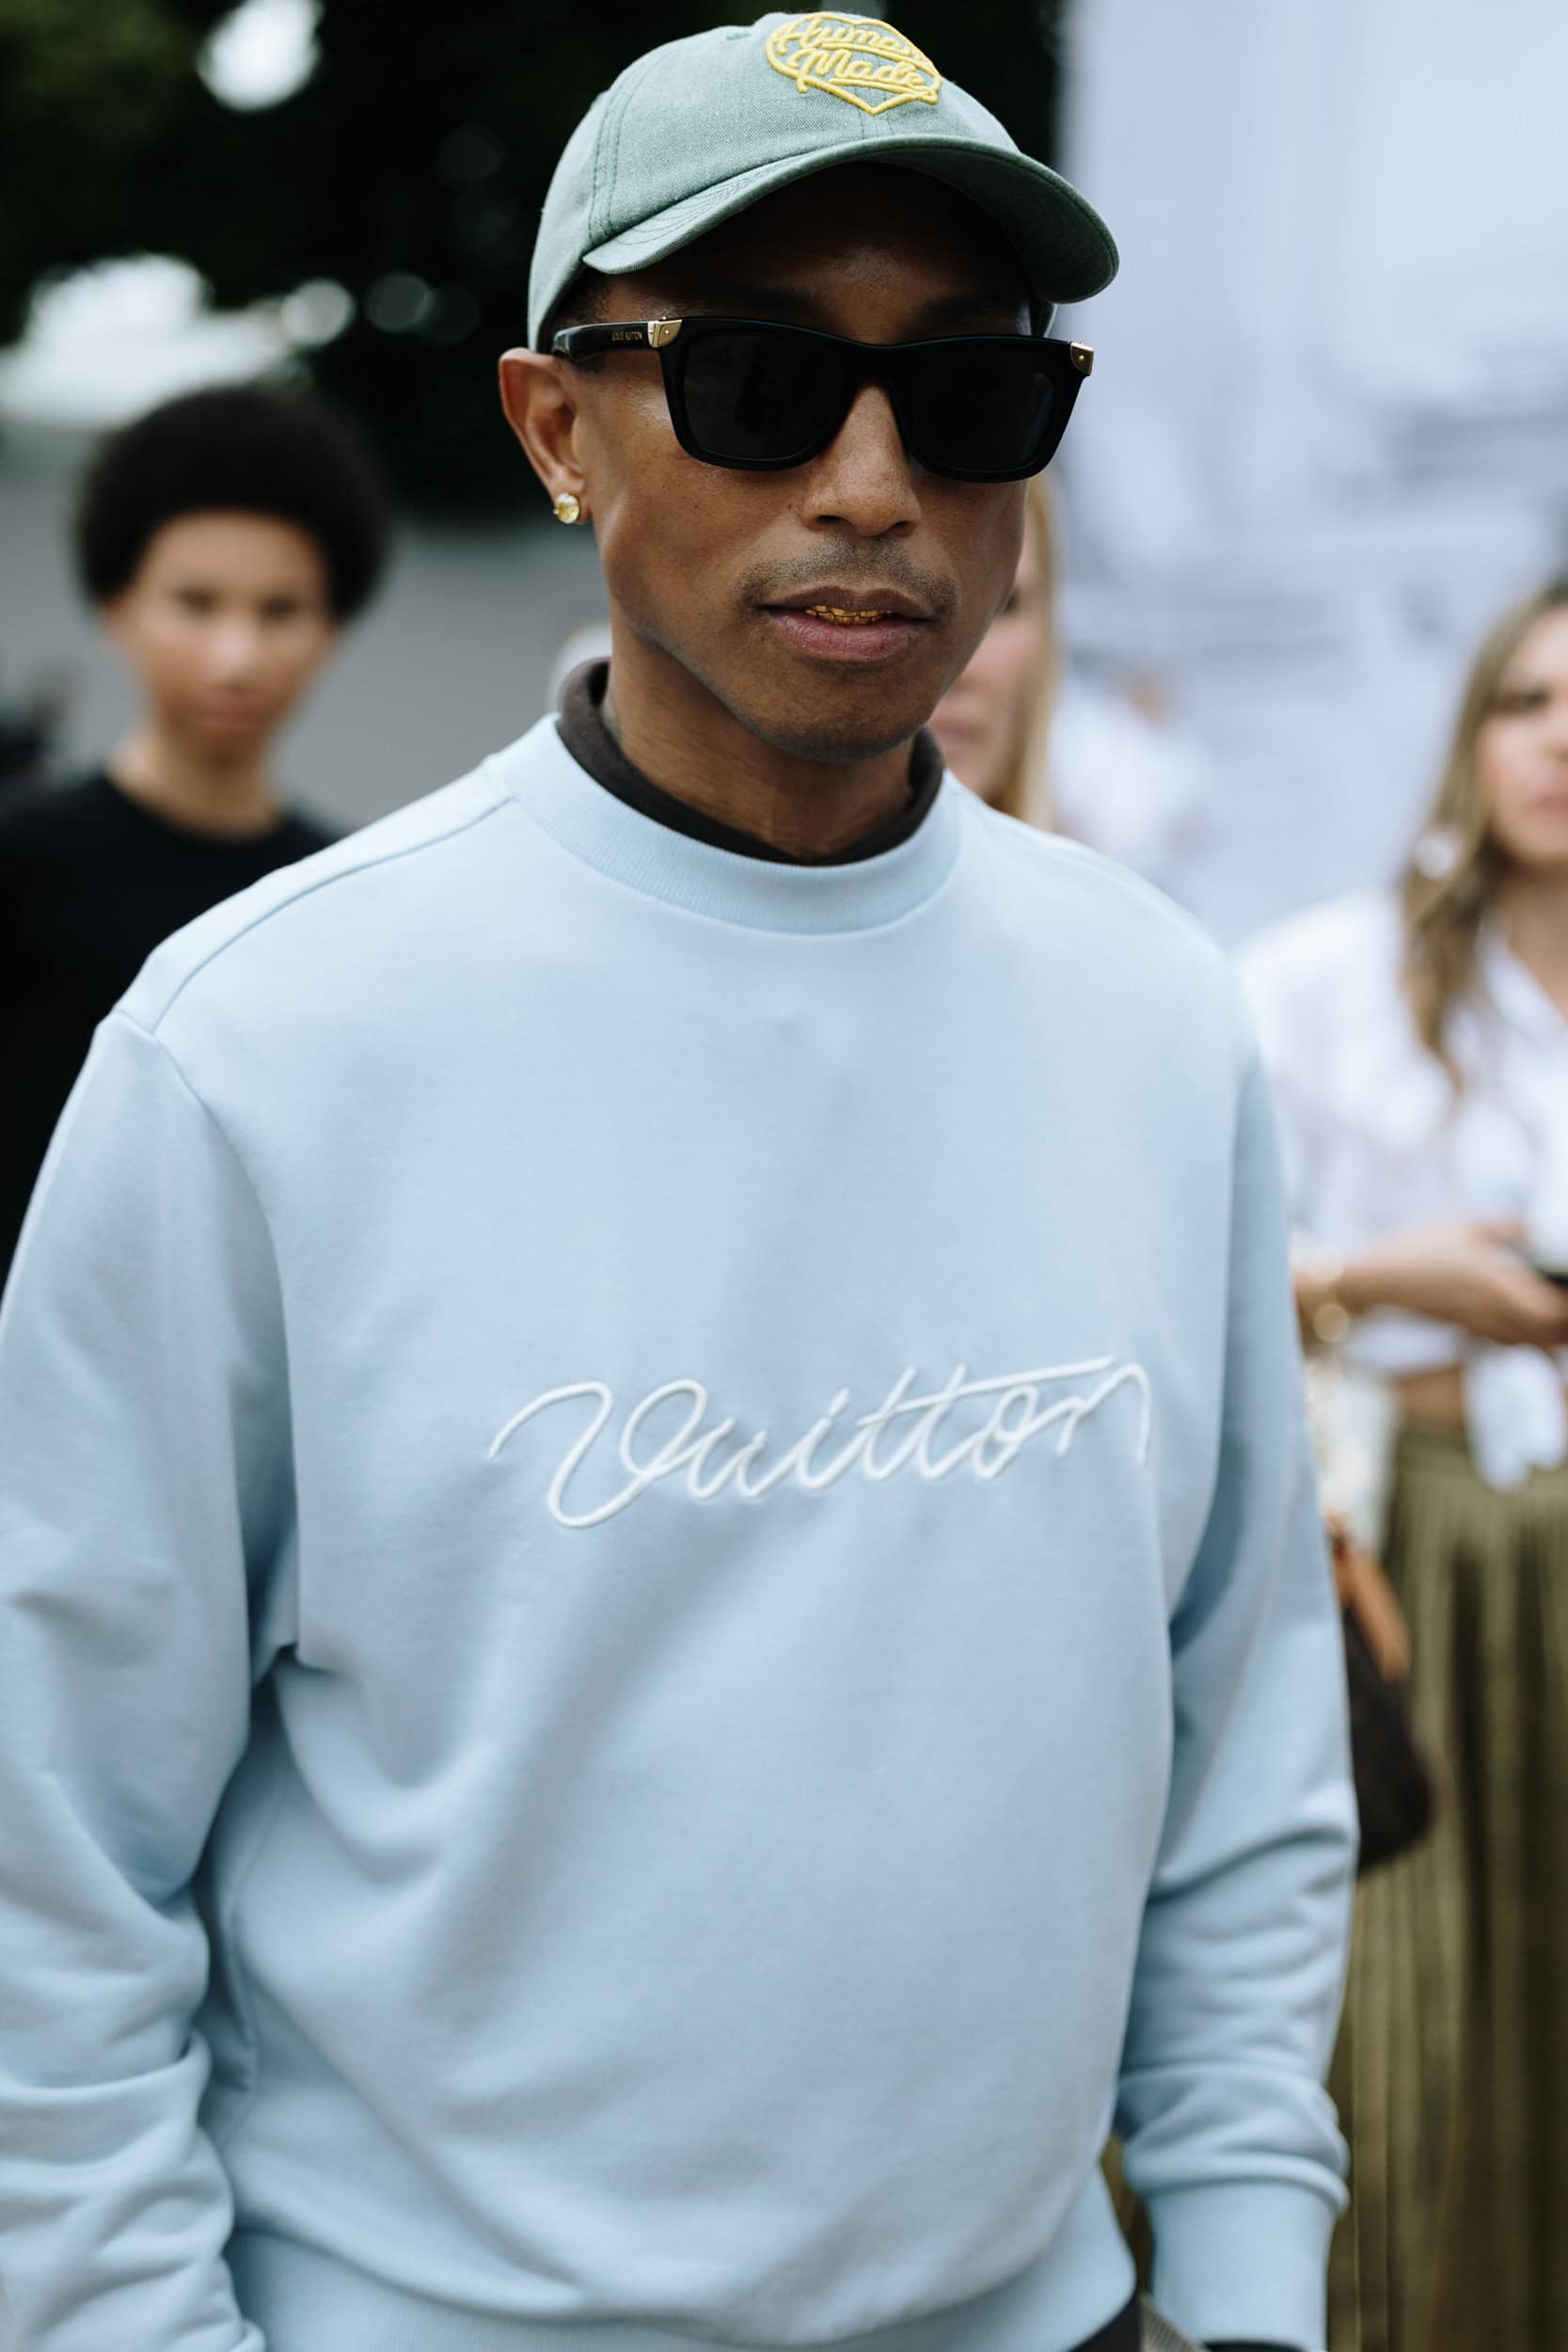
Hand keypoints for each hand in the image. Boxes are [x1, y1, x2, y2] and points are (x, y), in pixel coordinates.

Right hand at [1343, 1217, 1567, 1348]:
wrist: (1378, 1279)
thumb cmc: (1418, 1246)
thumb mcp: (1464, 1224)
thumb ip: (1507, 1227)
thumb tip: (1539, 1231)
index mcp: (1496, 1279)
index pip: (1549, 1309)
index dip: (1567, 1309)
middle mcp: (1491, 1308)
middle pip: (1544, 1332)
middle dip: (1562, 1329)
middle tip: (1567, 1313)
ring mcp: (1478, 1322)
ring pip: (1527, 1341)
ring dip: (1547, 1337)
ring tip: (1559, 1326)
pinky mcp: (1466, 1328)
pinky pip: (1506, 1340)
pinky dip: (1523, 1338)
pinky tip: (1528, 1328)